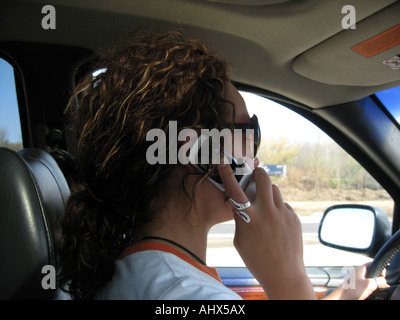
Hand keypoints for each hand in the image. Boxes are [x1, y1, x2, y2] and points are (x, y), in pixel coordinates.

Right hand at [218, 162, 315, 298]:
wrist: (284, 274)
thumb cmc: (257, 260)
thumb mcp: (240, 240)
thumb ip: (238, 219)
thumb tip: (235, 202)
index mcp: (250, 219)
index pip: (235, 191)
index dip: (228, 176)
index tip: (224, 164)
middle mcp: (268, 213)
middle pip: (263, 180)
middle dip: (258, 173)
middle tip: (255, 173)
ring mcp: (283, 214)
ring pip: (274, 190)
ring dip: (267, 191)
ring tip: (263, 202)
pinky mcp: (294, 218)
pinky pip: (283, 205)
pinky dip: (276, 207)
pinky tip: (275, 221)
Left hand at [325, 264, 388, 299]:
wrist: (342, 298)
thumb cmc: (351, 290)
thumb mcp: (369, 284)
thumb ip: (378, 281)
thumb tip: (384, 281)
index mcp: (360, 269)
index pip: (372, 263)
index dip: (379, 269)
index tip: (382, 276)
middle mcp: (357, 273)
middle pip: (371, 273)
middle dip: (376, 279)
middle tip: (378, 285)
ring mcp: (355, 279)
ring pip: (368, 280)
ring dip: (372, 285)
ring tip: (373, 289)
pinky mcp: (355, 286)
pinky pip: (364, 286)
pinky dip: (368, 289)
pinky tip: (368, 293)